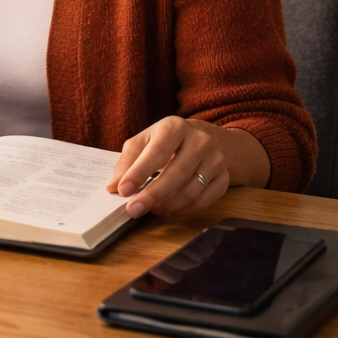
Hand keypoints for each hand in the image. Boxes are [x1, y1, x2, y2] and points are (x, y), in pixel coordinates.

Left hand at [105, 117, 269, 218]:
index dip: (139, 172)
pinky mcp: (224, 177)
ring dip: (168, 205)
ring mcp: (215, 159)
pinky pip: (205, 199)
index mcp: (175, 127)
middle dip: (152, 195)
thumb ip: (127, 161)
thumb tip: (113, 186)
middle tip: (133, 210)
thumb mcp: (144, 141)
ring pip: (192, 189)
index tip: (123, 190)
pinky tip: (170, 211)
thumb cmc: (165, 142)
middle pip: (176, 174)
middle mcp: (200, 140)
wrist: (201, 139)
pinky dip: (185, 210)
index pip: (156, 151)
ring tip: (151, 210)